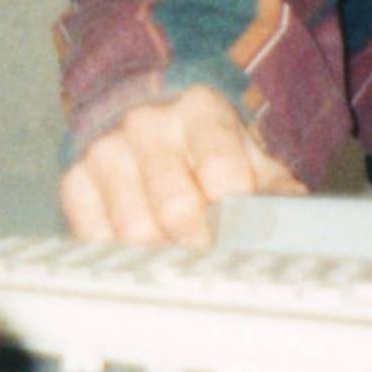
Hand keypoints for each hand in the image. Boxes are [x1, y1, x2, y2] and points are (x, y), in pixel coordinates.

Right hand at [59, 85, 305, 246]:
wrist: (156, 130)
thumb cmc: (214, 152)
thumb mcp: (252, 160)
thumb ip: (277, 191)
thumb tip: (296, 226)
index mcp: (201, 109)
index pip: (221, 172)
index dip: (235, 215)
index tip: (242, 240)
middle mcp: (147, 122)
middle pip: (176, 207)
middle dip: (200, 245)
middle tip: (213, 263)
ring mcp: (106, 149)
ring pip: (134, 228)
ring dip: (162, 254)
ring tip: (181, 259)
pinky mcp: (75, 179)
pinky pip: (94, 235)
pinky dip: (121, 255)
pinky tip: (143, 252)